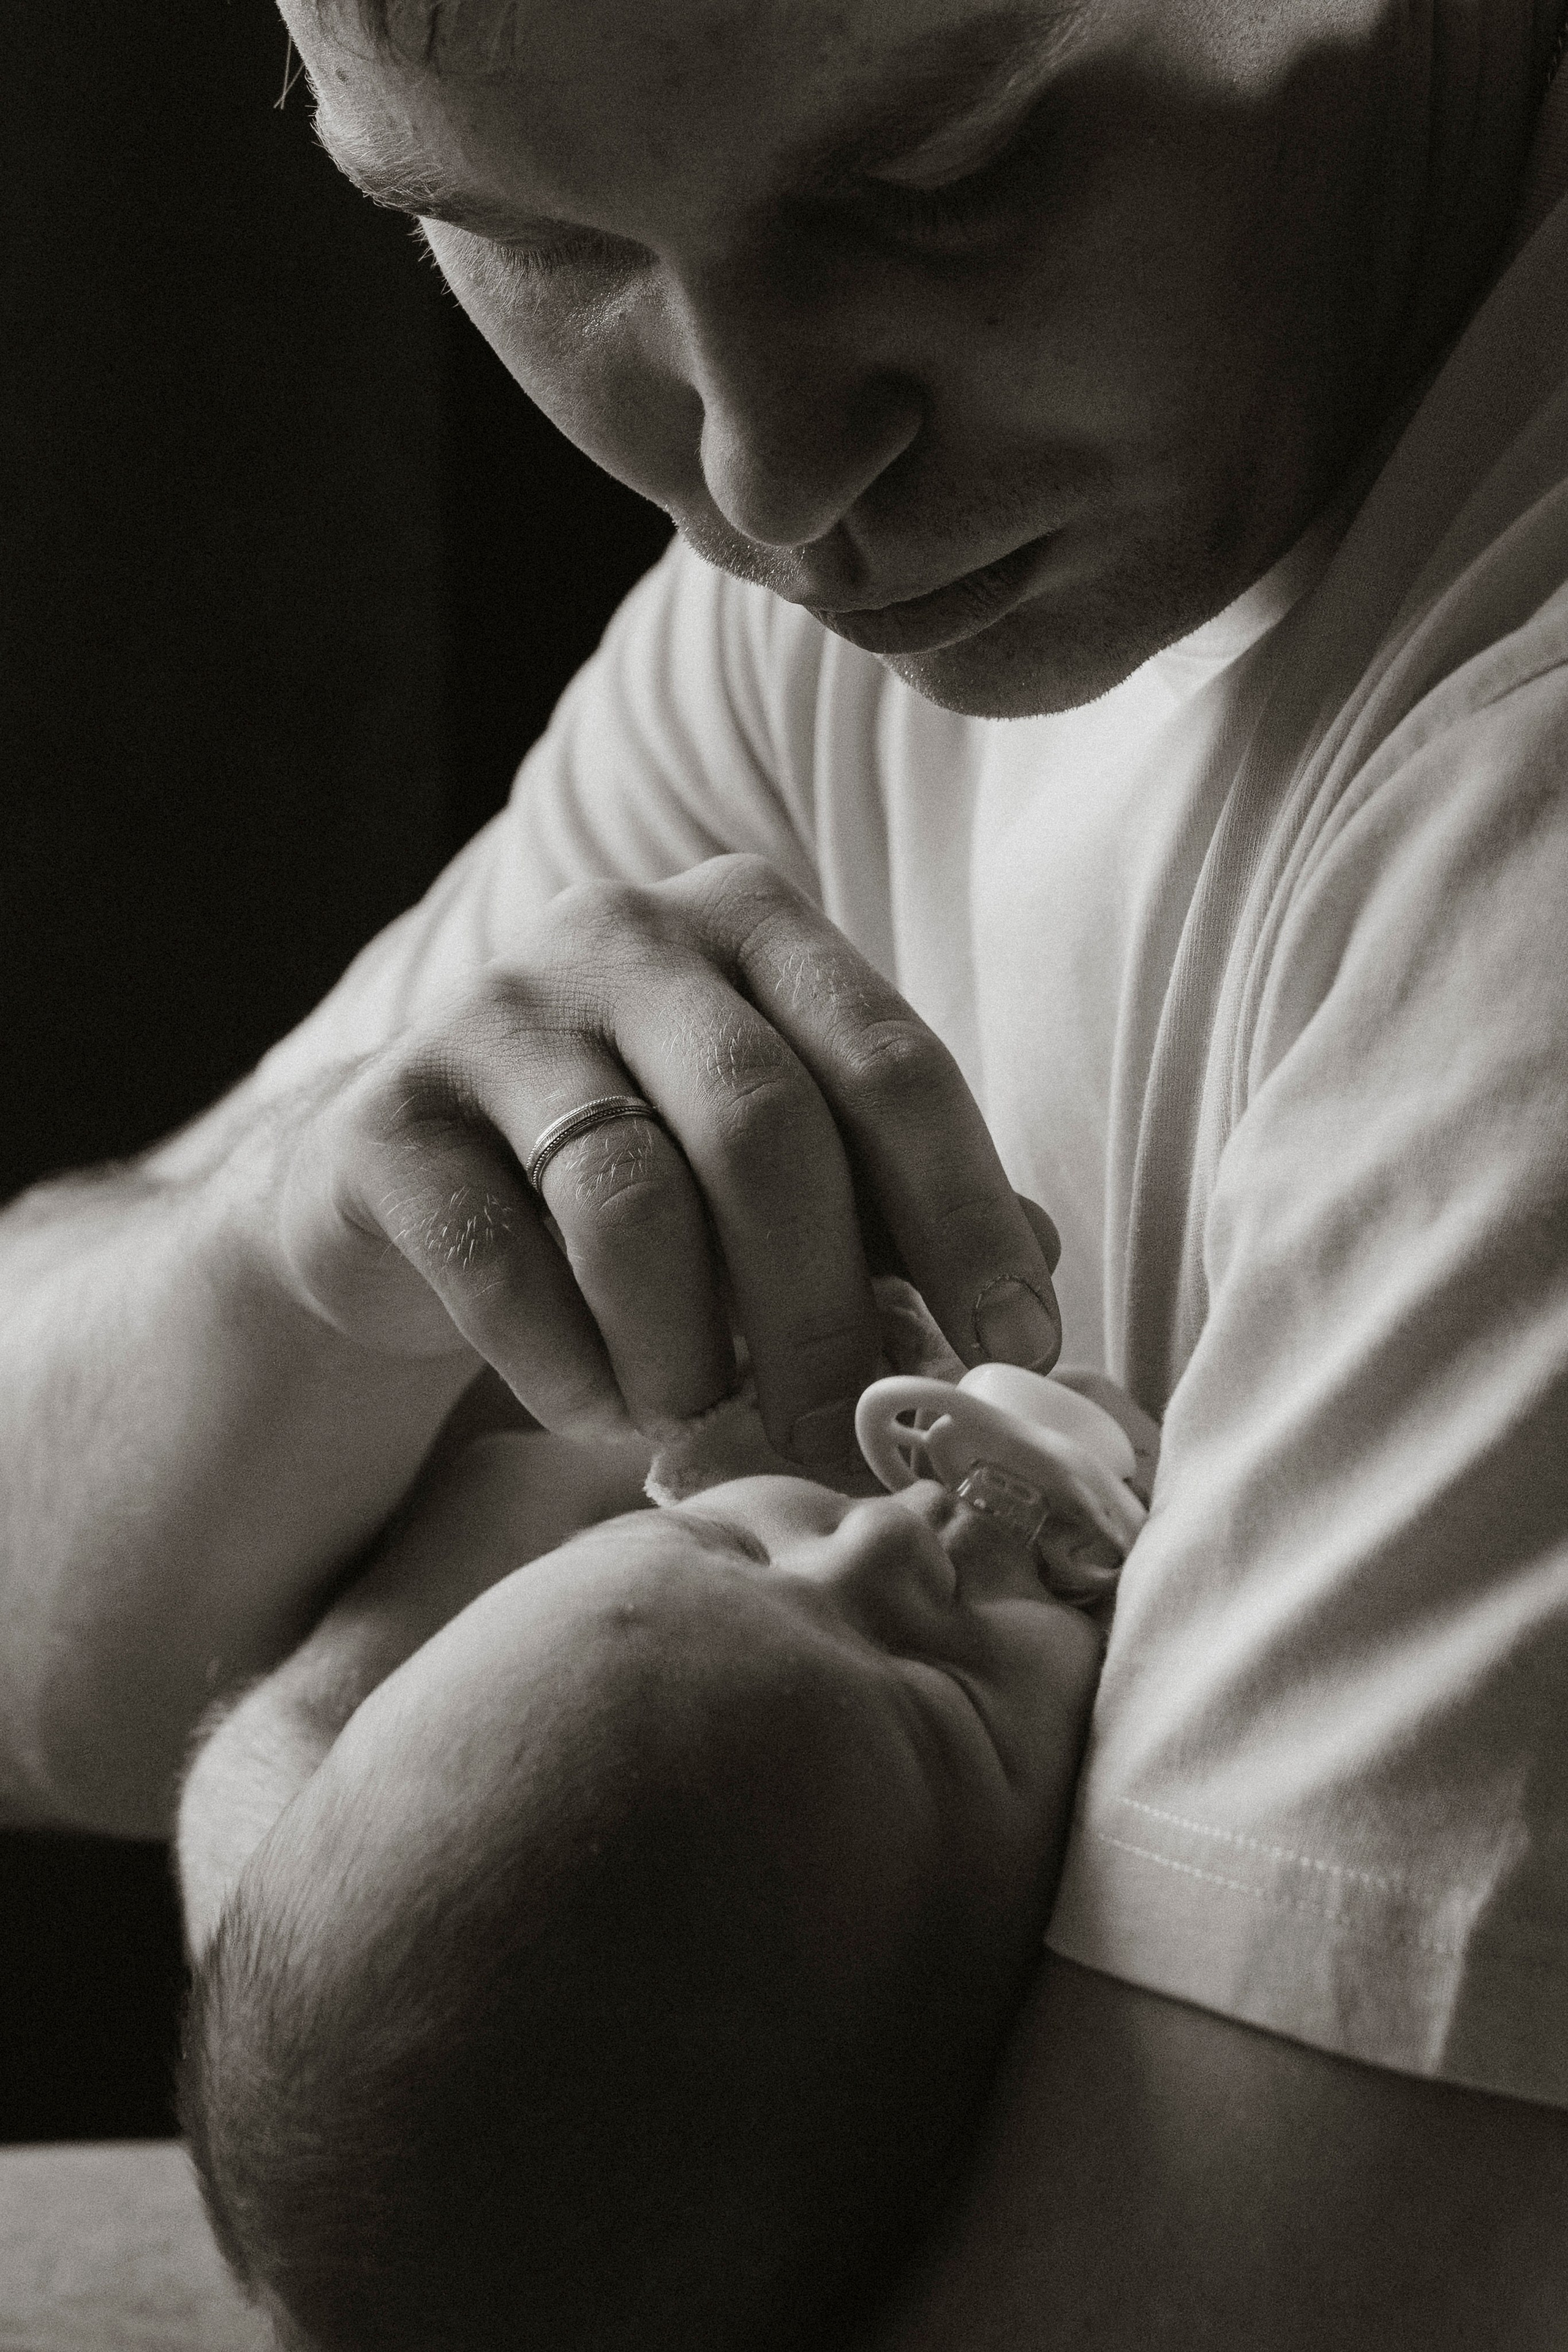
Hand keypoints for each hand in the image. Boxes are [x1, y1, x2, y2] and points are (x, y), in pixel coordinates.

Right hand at [267, 855, 1060, 1469]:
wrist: (414, 1186)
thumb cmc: (650, 1182)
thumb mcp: (789, 1179)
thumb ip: (903, 1213)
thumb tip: (1039, 1293)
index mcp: (753, 924)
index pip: (891, 1064)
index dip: (966, 1217)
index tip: (1016, 1352)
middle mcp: (624, 931)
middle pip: (762, 1127)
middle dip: (825, 1309)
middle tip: (847, 1436)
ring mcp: (493, 1009)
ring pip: (629, 1201)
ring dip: (685, 1349)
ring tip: (700, 1418)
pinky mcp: (387, 1112)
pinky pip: (501, 1261)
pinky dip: (568, 1366)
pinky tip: (596, 1405)